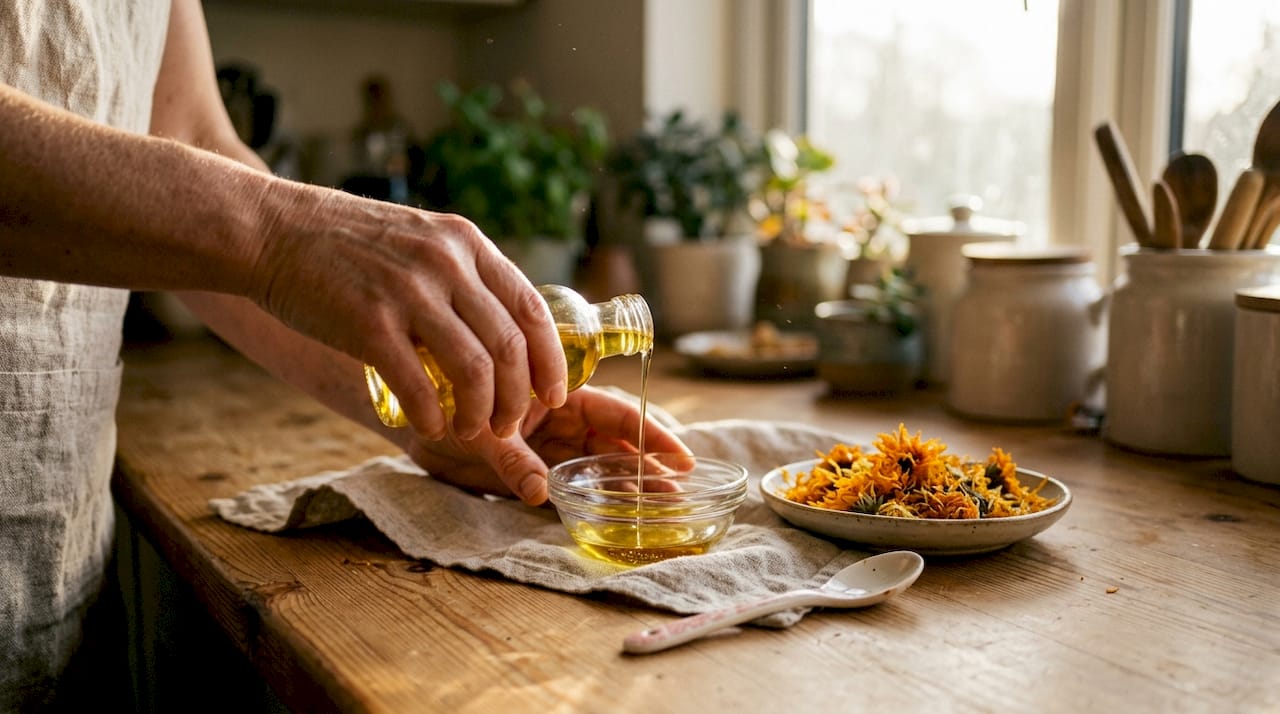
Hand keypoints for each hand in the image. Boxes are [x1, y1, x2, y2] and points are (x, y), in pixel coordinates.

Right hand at [249, 186, 567, 440]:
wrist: (269, 229)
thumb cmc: (344, 244)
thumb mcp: (421, 240)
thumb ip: (462, 276)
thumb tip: (502, 331)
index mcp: (466, 243)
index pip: (533, 309)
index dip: (549, 361)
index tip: (552, 395)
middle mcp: (447, 263)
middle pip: (510, 347)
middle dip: (517, 399)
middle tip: (508, 426)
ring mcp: (409, 292)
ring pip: (474, 371)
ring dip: (479, 414)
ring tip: (469, 431)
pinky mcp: (369, 322)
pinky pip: (419, 385)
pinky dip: (432, 417)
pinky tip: (430, 427)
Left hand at [395, 386, 690, 504]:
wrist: (406, 417)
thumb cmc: (441, 405)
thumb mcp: (476, 432)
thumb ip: (511, 460)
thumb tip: (541, 493)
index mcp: (555, 391)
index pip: (617, 412)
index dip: (652, 436)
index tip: (682, 458)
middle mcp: (559, 419)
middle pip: (616, 443)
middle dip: (648, 468)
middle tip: (679, 496)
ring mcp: (548, 446)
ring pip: (599, 466)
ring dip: (628, 486)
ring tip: (660, 511)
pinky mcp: (533, 471)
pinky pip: (572, 486)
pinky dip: (596, 500)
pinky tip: (619, 517)